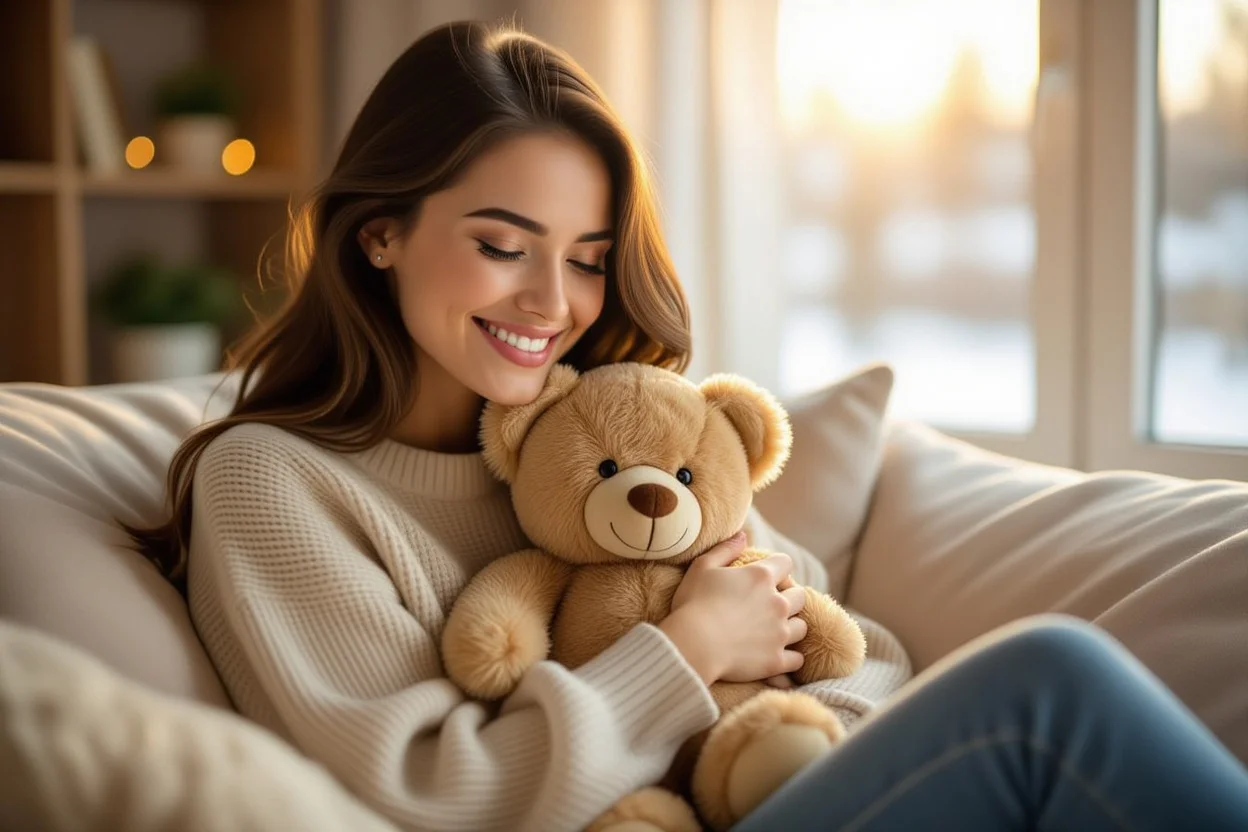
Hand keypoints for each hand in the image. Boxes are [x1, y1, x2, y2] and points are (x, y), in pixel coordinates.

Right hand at [658, 532, 807, 684]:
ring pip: (801, 627)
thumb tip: (743, 535)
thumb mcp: (702, 567)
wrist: (693, 645)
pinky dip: (790, 657)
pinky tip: (779, 656)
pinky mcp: (776, 660)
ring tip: (775, 631)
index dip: (777, 568)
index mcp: (761, 577)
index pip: (785, 563)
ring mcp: (780, 633)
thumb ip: (725, 549)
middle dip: (790, 597)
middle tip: (772, 605)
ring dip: (791, 627)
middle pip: (800, 595)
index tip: (767, 577)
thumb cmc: (694, 603)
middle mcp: (778, 603)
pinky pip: (797, 659)